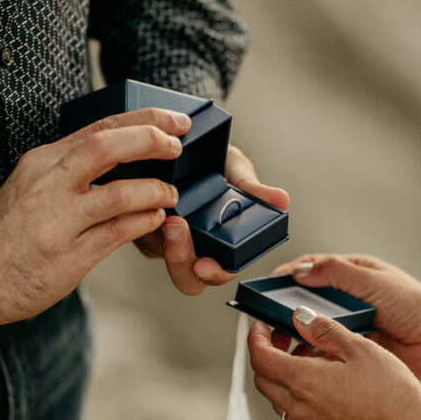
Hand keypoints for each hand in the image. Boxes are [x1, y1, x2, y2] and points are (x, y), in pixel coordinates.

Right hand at [0, 108, 190, 324]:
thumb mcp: (34, 183)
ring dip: (154, 190)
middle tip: (177, 146)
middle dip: (149, 140)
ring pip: (117, 194)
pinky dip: (143, 222)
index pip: (99, 127)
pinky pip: (116, 233)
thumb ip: (73, 166)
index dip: (143, 120)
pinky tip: (155, 218)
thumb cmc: (14, 228)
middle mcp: (48, 185)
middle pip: (105, 147)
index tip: (175, 120)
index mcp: (43, 162)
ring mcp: (57, 221)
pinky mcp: (69, 256)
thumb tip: (127, 149)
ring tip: (169, 193)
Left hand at [134, 143, 289, 294]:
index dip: (214, 272)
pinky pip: (138, 233)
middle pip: (188, 276)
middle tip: (177, 229)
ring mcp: (166, 238)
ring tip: (164, 210)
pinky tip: (146, 200)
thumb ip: (254, 189)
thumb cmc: (215, 160)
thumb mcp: (236, 170)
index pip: (221, 271)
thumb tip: (282, 199)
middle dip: (180, 259)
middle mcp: (196, 246)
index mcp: (224, 242)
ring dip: (160, 238)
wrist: (182, 144)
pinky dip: (142, 220)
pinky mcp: (140, 225)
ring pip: (160, 256)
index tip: (205, 263)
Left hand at [248, 309, 420, 419]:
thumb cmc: (391, 393)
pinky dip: (303, 394)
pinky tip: (330, 383)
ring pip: (281, 398)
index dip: (256, 337)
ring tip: (315, 357)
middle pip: (264, 379)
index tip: (262, 325)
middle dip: (268, 354)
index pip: (260, 357)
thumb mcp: (359, 348)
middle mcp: (299, 409)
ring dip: (287, 375)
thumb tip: (299, 317)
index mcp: (302, 382)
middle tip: (288, 337)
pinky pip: (301, 414)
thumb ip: (324, 331)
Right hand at [271, 254, 420, 379]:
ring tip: (280, 337)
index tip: (268, 285)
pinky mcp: (353, 348)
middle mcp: (348, 298)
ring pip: (314, 326)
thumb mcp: (373, 281)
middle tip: (267, 315)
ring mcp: (350, 323)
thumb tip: (301, 270)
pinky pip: (326, 348)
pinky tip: (301, 355)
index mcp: (353, 274)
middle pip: (308, 299)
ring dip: (298, 332)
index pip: (313, 269)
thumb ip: (337, 273)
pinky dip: (312, 351)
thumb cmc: (413, 304)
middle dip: (286, 307)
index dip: (289, 275)